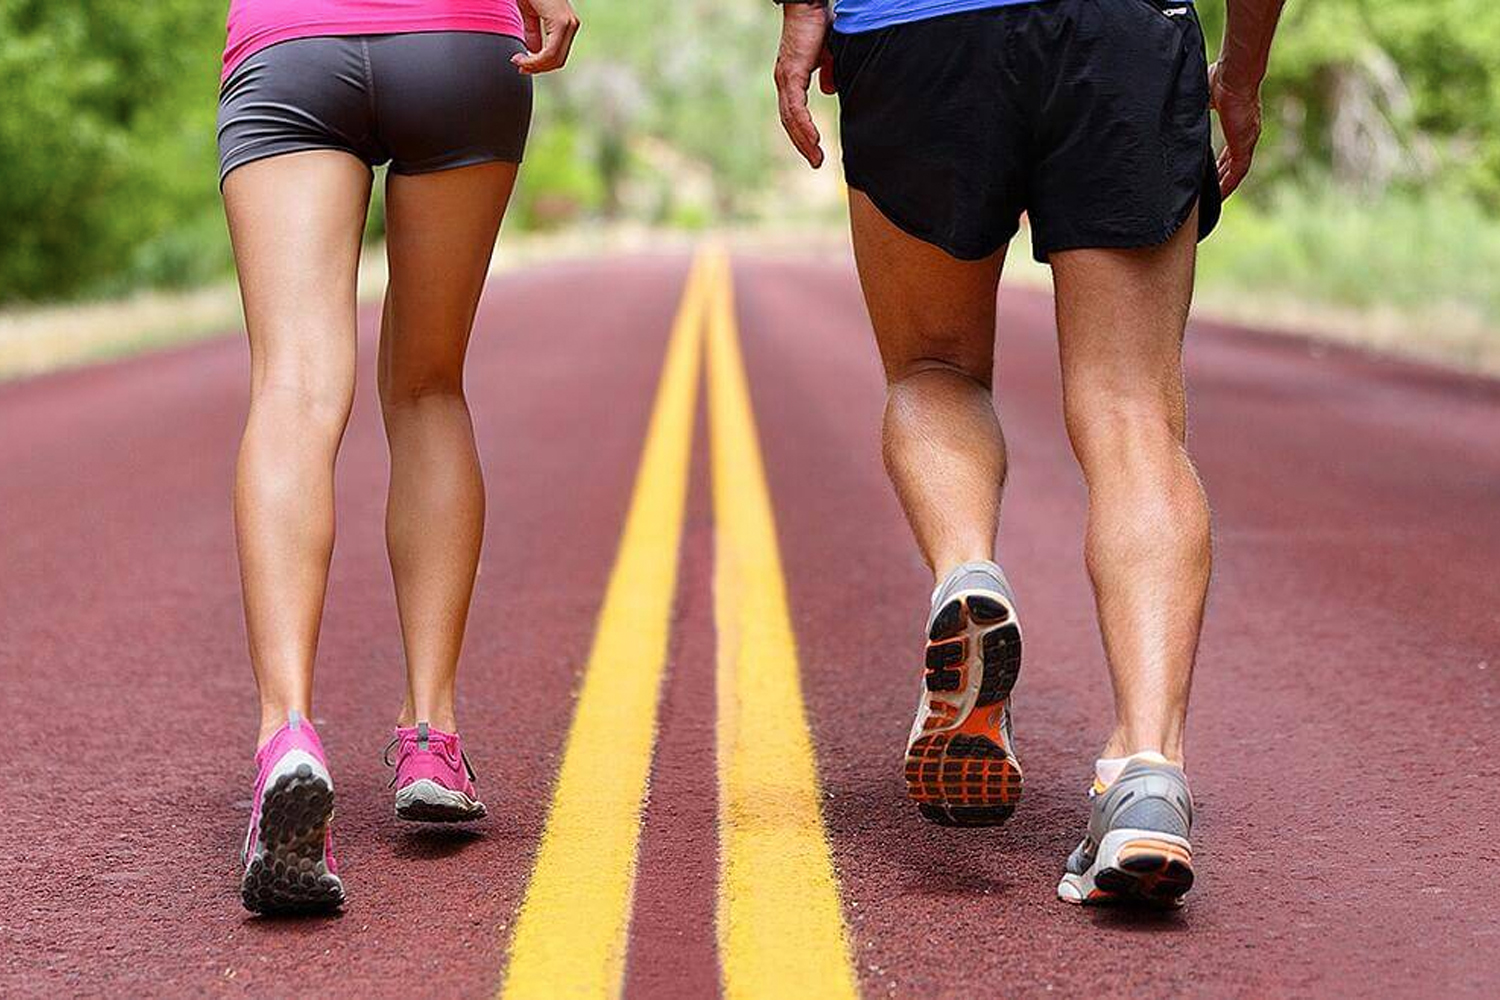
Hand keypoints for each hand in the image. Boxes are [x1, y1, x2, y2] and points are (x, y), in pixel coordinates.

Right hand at [512, 0, 579, 73]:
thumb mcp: (530, 13)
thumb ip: (533, 32)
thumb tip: (532, 51)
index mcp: (566, 24)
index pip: (557, 56)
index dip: (539, 65)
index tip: (521, 64)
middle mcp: (571, 25)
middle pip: (557, 61)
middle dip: (537, 68)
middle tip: (519, 65)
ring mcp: (568, 24)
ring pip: (554, 59)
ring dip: (534, 65)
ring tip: (518, 60)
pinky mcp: (561, 23)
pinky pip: (550, 53)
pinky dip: (535, 60)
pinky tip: (522, 57)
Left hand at [774, 3, 835, 167]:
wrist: (809, 4)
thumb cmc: (819, 25)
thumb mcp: (828, 55)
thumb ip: (828, 74)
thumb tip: (828, 91)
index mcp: (791, 80)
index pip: (793, 114)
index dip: (802, 134)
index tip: (814, 151)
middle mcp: (784, 82)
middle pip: (790, 122)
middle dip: (803, 144)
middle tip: (816, 162)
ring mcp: (785, 79)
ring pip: (791, 119)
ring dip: (804, 141)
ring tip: (816, 157)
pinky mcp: (791, 74)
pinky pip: (796, 107)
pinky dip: (804, 125)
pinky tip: (814, 139)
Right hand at [1208, 61, 1261, 197]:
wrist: (1234, 74)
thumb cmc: (1221, 77)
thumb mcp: (1204, 97)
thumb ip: (1195, 107)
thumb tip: (1176, 110)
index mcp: (1238, 122)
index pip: (1229, 149)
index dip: (1220, 164)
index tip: (1209, 174)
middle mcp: (1245, 133)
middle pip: (1233, 163)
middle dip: (1221, 178)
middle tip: (1208, 193)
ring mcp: (1247, 139)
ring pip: (1236, 171)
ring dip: (1225, 185)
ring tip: (1212, 201)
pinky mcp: (1245, 144)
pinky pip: (1238, 172)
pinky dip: (1229, 184)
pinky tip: (1219, 196)